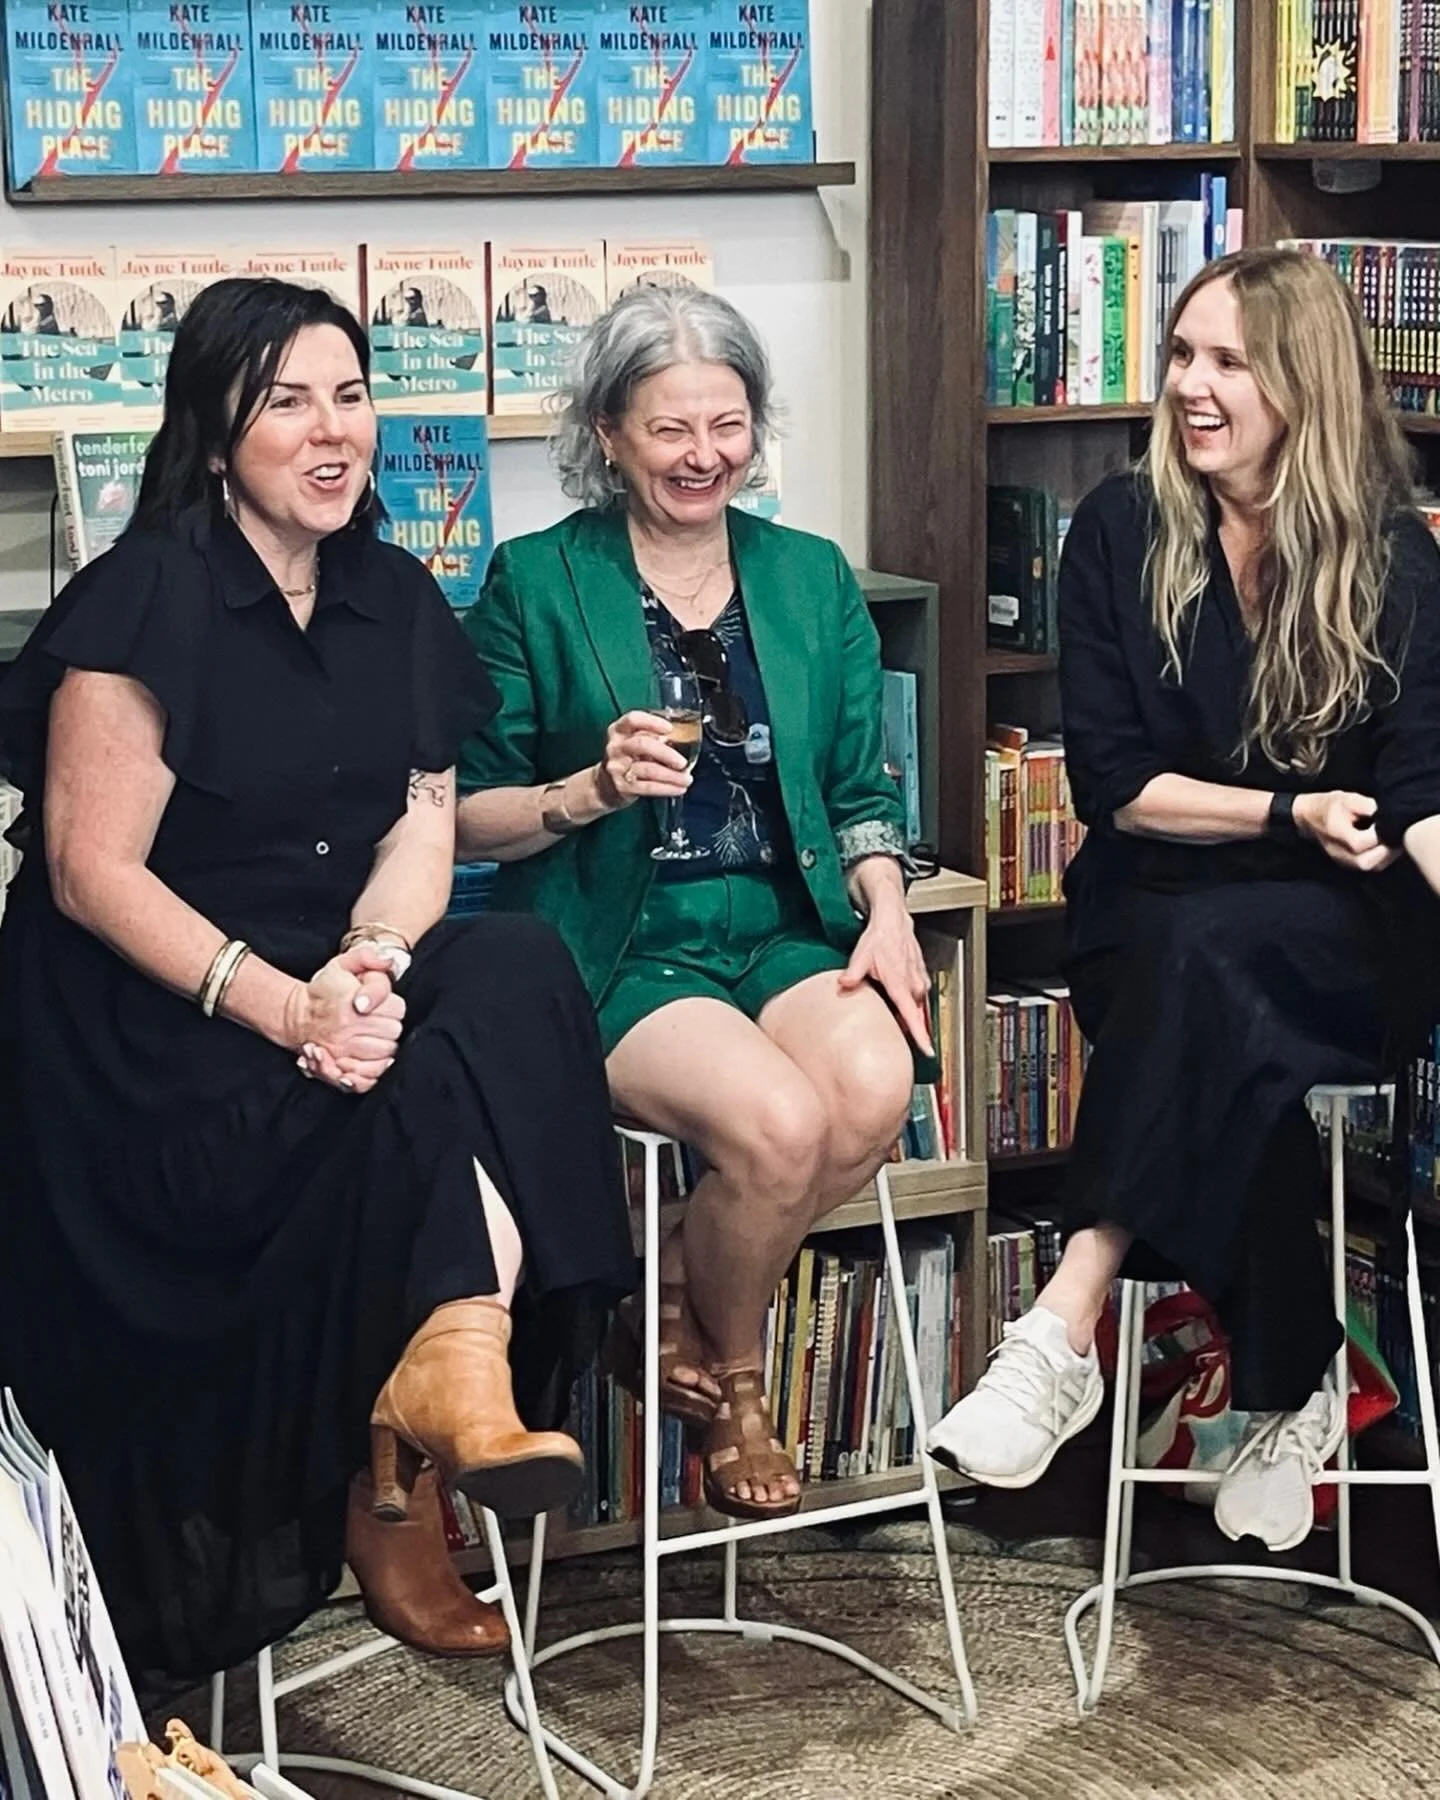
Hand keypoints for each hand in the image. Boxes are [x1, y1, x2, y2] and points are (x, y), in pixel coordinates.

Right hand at [284, 945, 405, 1093]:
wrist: (297, 1015)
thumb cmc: (324, 989)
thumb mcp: (342, 964)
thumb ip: (368, 956)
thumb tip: (388, 960)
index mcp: (353, 1002)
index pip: (397, 1009)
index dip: (393, 1006)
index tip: (383, 1004)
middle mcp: (349, 1027)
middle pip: (394, 1032)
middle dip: (391, 1026)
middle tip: (379, 1021)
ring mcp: (344, 1049)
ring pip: (385, 1053)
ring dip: (385, 1046)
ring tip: (376, 1037)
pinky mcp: (339, 1067)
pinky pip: (368, 1075)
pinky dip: (375, 1069)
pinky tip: (375, 1059)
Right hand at [599, 709, 692, 807]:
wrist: (603, 786)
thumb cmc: (625, 760)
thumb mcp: (632, 743)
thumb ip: (651, 737)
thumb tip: (680, 738)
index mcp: (619, 731)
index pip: (633, 720)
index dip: (652, 722)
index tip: (669, 728)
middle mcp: (615, 747)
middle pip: (642, 745)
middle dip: (666, 753)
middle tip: (682, 762)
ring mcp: (617, 767)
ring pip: (648, 769)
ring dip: (672, 776)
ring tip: (686, 779)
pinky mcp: (622, 787)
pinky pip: (648, 787)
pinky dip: (667, 788)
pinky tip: (679, 789)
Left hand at [838, 893, 933, 1054]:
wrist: (893, 922)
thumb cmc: (880, 938)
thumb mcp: (861, 956)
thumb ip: (853, 973)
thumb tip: (843, 984)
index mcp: (901, 985)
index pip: (913, 1016)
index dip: (921, 1035)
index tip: (927, 1050)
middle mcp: (915, 985)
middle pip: (915, 1017)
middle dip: (909, 1030)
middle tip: (895, 1039)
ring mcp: (920, 981)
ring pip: (917, 1007)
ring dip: (909, 1015)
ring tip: (893, 1016)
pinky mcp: (921, 977)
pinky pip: (918, 998)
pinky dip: (911, 1003)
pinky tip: (898, 998)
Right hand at [1294, 791, 1399, 873]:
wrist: (1310, 817)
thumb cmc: (1330, 806)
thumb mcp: (1348, 798)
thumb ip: (1368, 806)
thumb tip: (1390, 813)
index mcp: (1336, 833)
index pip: (1360, 842)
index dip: (1378, 834)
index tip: (1387, 822)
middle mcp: (1338, 852)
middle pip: (1365, 862)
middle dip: (1385, 850)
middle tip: (1395, 835)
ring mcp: (1342, 860)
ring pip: (1370, 867)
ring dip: (1386, 856)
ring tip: (1392, 840)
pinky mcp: (1348, 863)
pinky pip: (1369, 867)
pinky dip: (1381, 858)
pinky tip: (1385, 845)